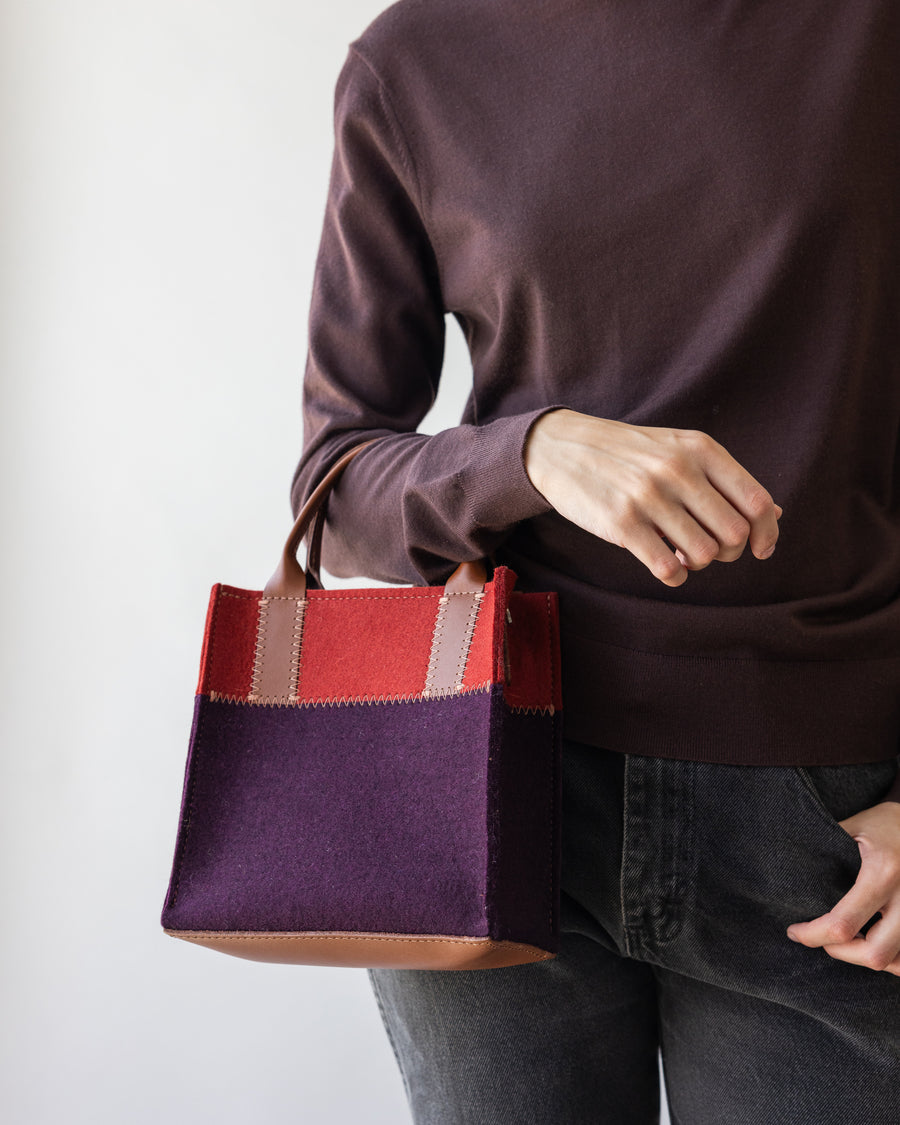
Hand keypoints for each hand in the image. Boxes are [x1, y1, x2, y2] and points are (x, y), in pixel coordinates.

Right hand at [523, 408, 782, 586]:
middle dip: (727, 552)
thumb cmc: (630, 455)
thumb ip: (725, 480)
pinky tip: (664, 564)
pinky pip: (668, 569)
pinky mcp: (621, 523)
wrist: (563, 448)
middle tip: (706, 548)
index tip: (758, 549)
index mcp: (700, 449)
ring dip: (696, 564)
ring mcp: (648, 496)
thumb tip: (774, 515)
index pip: (755, 502)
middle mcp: (677, 470)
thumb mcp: (680, 451)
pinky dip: (673, 576)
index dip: (765, 534)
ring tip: (679, 552)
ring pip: (703, 555)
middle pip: (733, 534)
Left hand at [786, 801, 899, 973]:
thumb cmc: (887, 822)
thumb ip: (825, 848)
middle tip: (823, 940)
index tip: (795, 931)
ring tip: (847, 942)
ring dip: (868, 958)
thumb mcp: (854, 827)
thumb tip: (785, 861)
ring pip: (898, 963)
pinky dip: (891, 958)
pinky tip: (871, 943)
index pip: (843, 923)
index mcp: (883, 873)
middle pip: (875, 954)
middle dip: (842, 954)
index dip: (813, 935)